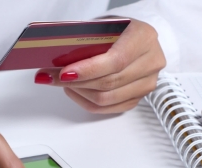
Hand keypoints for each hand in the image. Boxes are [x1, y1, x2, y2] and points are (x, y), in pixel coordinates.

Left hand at [34, 18, 165, 112]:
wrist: (135, 37)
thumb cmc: (118, 30)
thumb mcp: (103, 26)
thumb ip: (85, 41)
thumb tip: (56, 60)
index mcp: (144, 37)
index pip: (116, 60)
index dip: (88, 70)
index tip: (64, 73)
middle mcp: (151, 61)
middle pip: (109, 83)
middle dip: (75, 82)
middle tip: (51, 77)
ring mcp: (147, 83)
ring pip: (106, 98)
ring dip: (78, 92)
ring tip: (60, 82)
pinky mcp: (138, 98)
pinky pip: (108, 108)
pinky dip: (86, 101)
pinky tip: (74, 90)